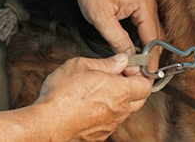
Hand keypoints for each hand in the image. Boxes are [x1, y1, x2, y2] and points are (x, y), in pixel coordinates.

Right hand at [35, 54, 152, 141]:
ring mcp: (111, 124)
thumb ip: (106, 63)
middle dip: (134, 86)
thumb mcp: (81, 65)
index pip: (146, 84)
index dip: (140, 74)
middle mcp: (119, 110)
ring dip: (121, 99)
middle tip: (119, 76)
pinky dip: (109, 111)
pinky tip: (93, 103)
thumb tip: (121, 60)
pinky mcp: (101, 134)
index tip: (130, 67)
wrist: (48, 122)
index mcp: (120, 91)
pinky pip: (113, 120)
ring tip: (102, 88)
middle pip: (141, 99)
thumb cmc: (62, 95)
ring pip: (126, 110)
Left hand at [71, 0, 162, 74]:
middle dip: (150, 56)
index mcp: (144, 5)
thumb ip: (117, 40)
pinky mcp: (136, 0)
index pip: (153, 40)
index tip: (146, 77)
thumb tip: (129, 59)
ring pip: (151, 30)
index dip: (149, 60)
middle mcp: (148, 2)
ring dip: (146, 47)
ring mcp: (143, 0)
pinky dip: (142, 37)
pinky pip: (144, 23)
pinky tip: (133, 47)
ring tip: (138, 65)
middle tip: (141, 75)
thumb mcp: (101, 17)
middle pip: (156, 37)